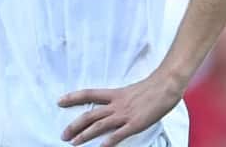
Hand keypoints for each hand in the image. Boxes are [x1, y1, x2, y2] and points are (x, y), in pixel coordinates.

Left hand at [58, 71, 182, 146]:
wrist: (166, 85)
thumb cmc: (151, 88)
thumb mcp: (129, 91)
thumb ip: (119, 99)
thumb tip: (110, 105)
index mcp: (114, 94)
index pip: (88, 94)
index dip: (72, 97)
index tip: (59, 101)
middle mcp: (116, 104)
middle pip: (89, 114)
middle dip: (74, 125)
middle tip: (63, 135)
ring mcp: (125, 114)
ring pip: (99, 125)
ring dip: (84, 135)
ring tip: (73, 143)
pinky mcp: (136, 124)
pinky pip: (119, 134)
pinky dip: (109, 141)